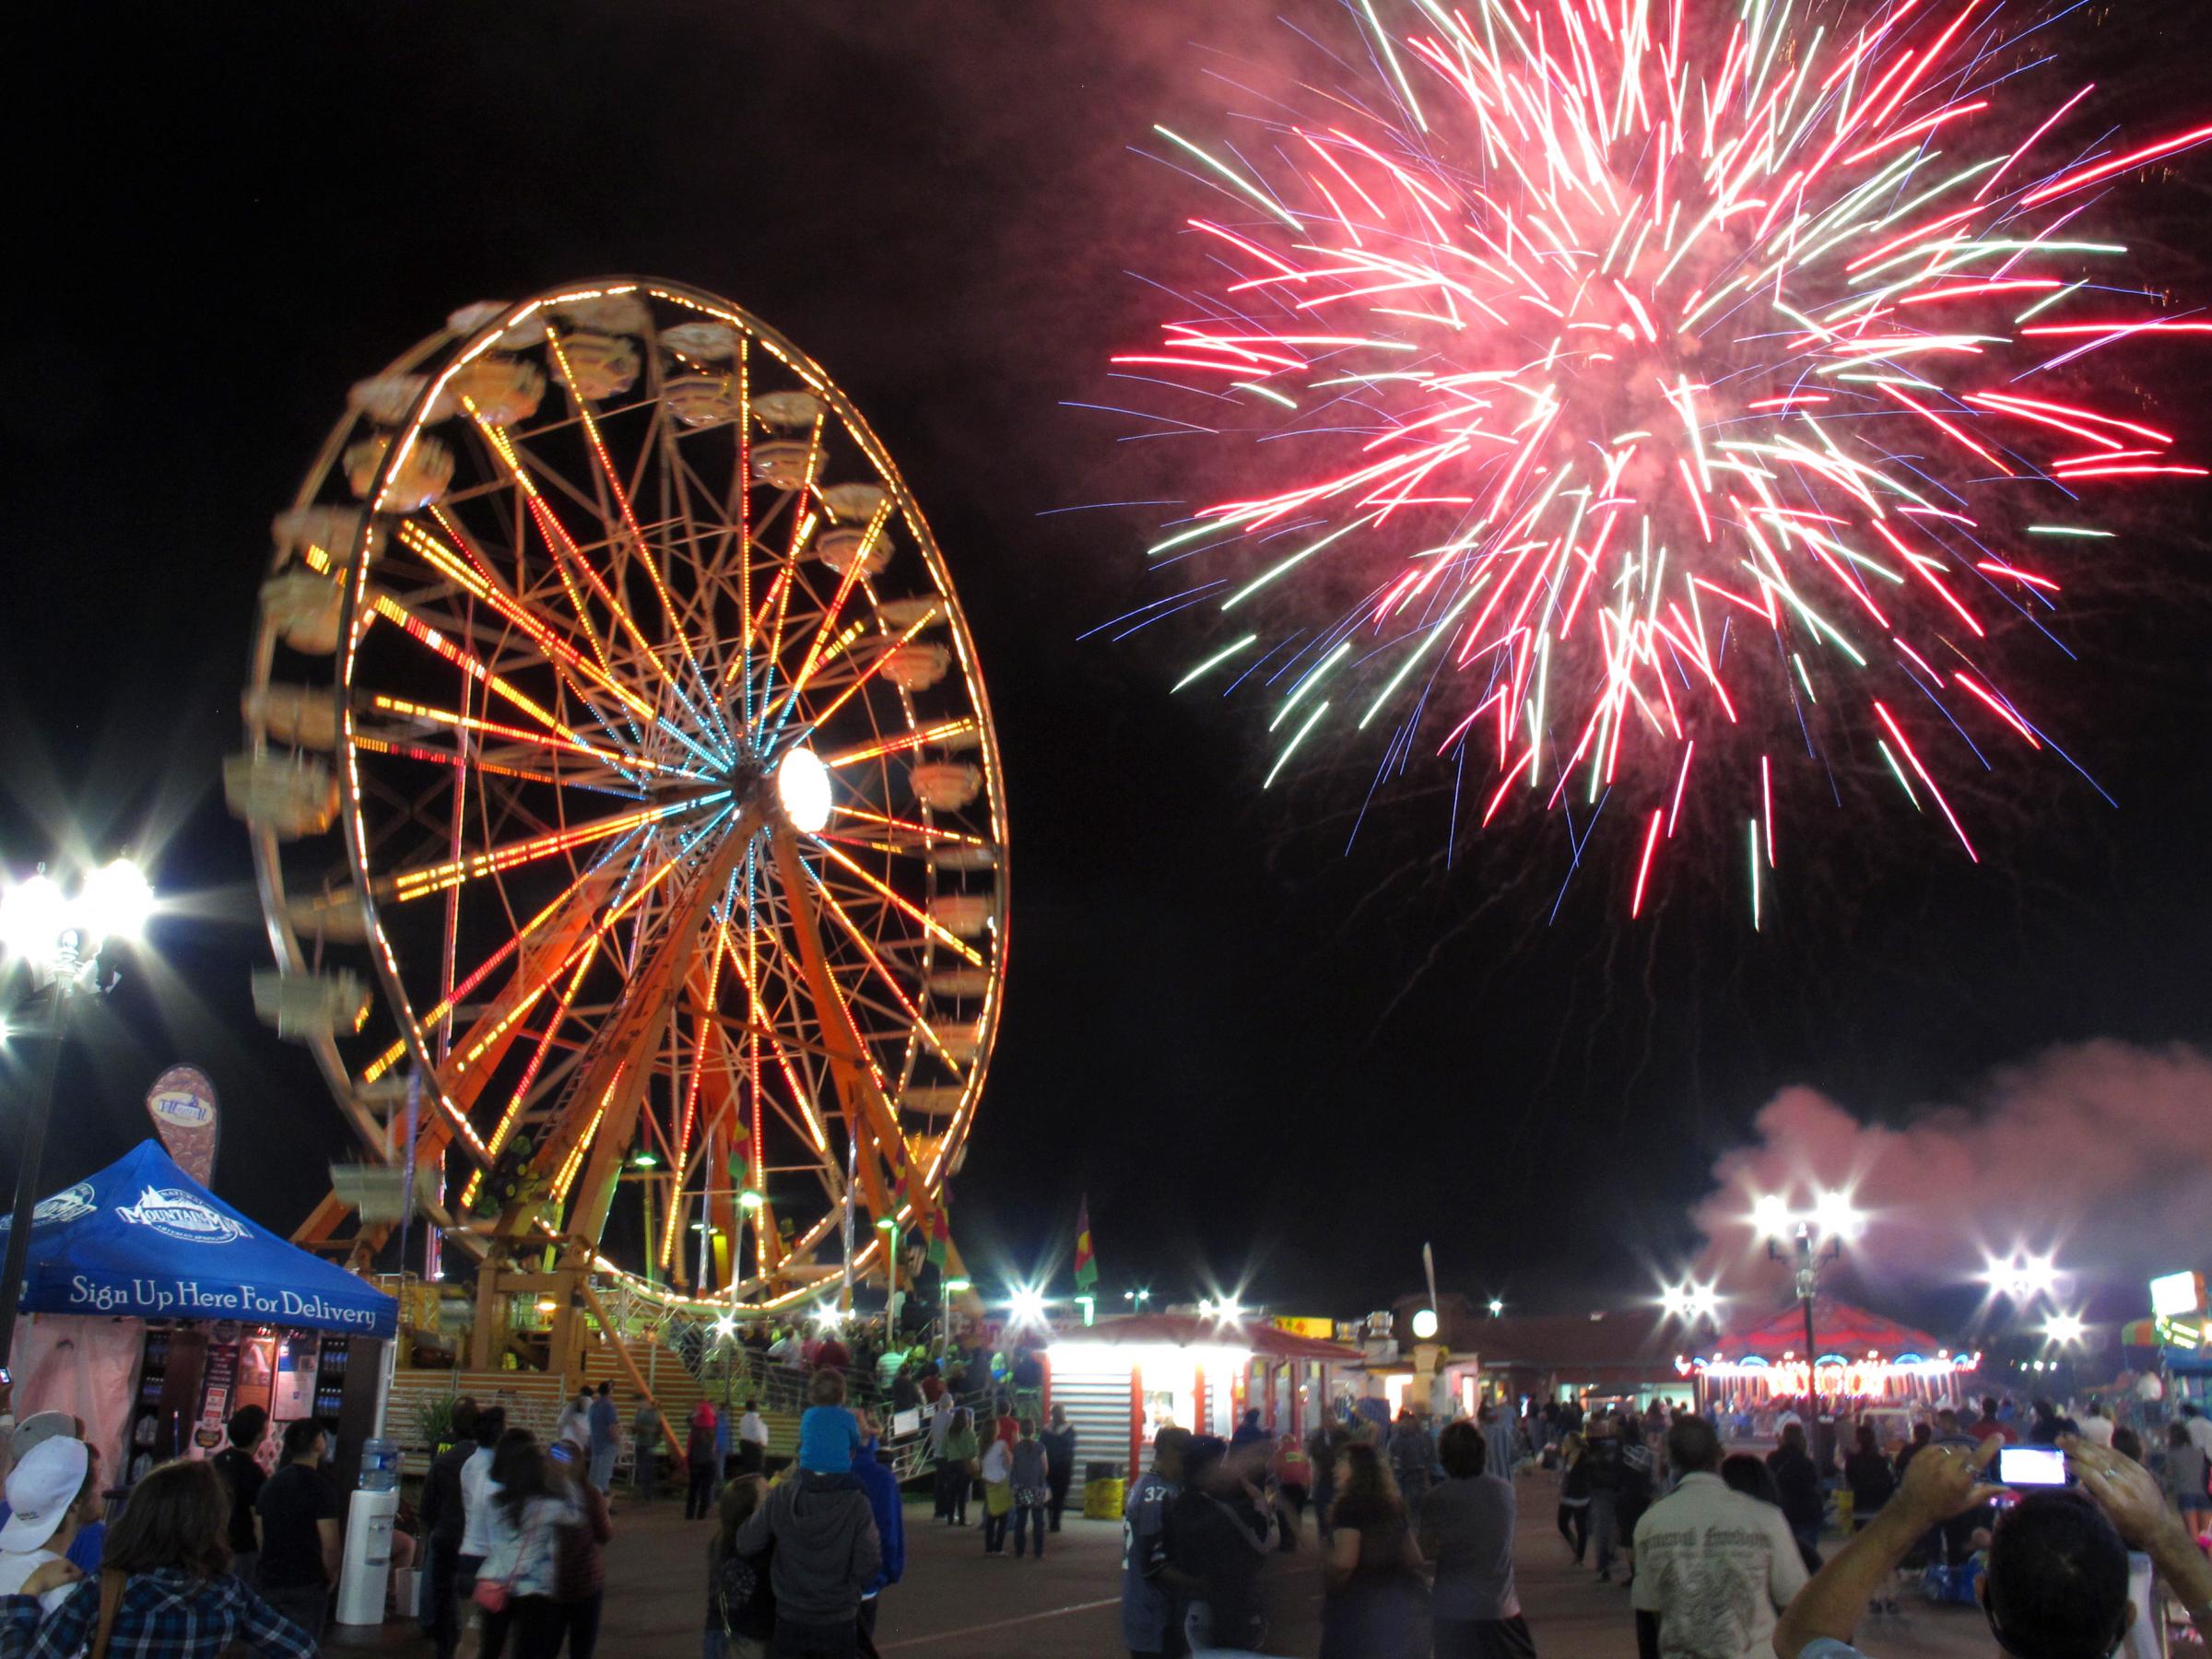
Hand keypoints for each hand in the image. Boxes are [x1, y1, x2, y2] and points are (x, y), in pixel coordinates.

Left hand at [21, 1559, 81, 1596]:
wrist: (34, 1584)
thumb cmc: (51, 1580)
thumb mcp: (66, 1579)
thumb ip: (76, 1576)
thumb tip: (84, 1574)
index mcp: (64, 1561)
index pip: (75, 1566)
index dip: (78, 1573)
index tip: (79, 1579)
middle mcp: (57, 1560)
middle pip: (67, 1566)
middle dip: (70, 1572)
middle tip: (71, 1580)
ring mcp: (48, 1563)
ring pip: (59, 1568)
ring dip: (62, 1573)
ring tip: (62, 1580)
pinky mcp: (41, 1568)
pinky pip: (52, 1570)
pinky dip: (54, 1574)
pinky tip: (52, 1579)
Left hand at [1893, 1435, 2003, 1524]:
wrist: (1914, 1507)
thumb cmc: (1944, 1507)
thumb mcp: (1967, 1503)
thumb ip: (1986, 1492)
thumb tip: (2007, 1488)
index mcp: (1960, 1480)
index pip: (1978, 1459)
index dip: (1990, 1446)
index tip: (1999, 1436)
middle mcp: (1946, 1467)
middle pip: (1965, 1450)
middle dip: (1968, 1456)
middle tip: (1964, 1468)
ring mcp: (1931, 1459)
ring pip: (1951, 1447)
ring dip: (1954, 1454)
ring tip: (1950, 1467)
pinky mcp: (1919, 1455)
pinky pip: (1937, 1446)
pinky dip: (1941, 1451)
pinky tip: (1939, 1462)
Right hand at [2063, 1435, 2180, 1550]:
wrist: (2161, 1528)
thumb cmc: (2130, 1528)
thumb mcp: (2108, 1519)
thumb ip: (2091, 1498)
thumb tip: (2073, 1484)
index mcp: (2115, 1499)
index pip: (2091, 1475)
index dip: (2075, 1466)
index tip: (2062, 1461)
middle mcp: (2125, 1484)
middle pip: (2097, 1460)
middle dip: (2077, 1448)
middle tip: (2060, 1440)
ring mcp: (2135, 1475)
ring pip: (2107, 1454)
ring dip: (2087, 1444)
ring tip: (2071, 1438)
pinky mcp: (2142, 1470)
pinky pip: (2119, 1455)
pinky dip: (2103, 1448)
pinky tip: (2092, 1444)